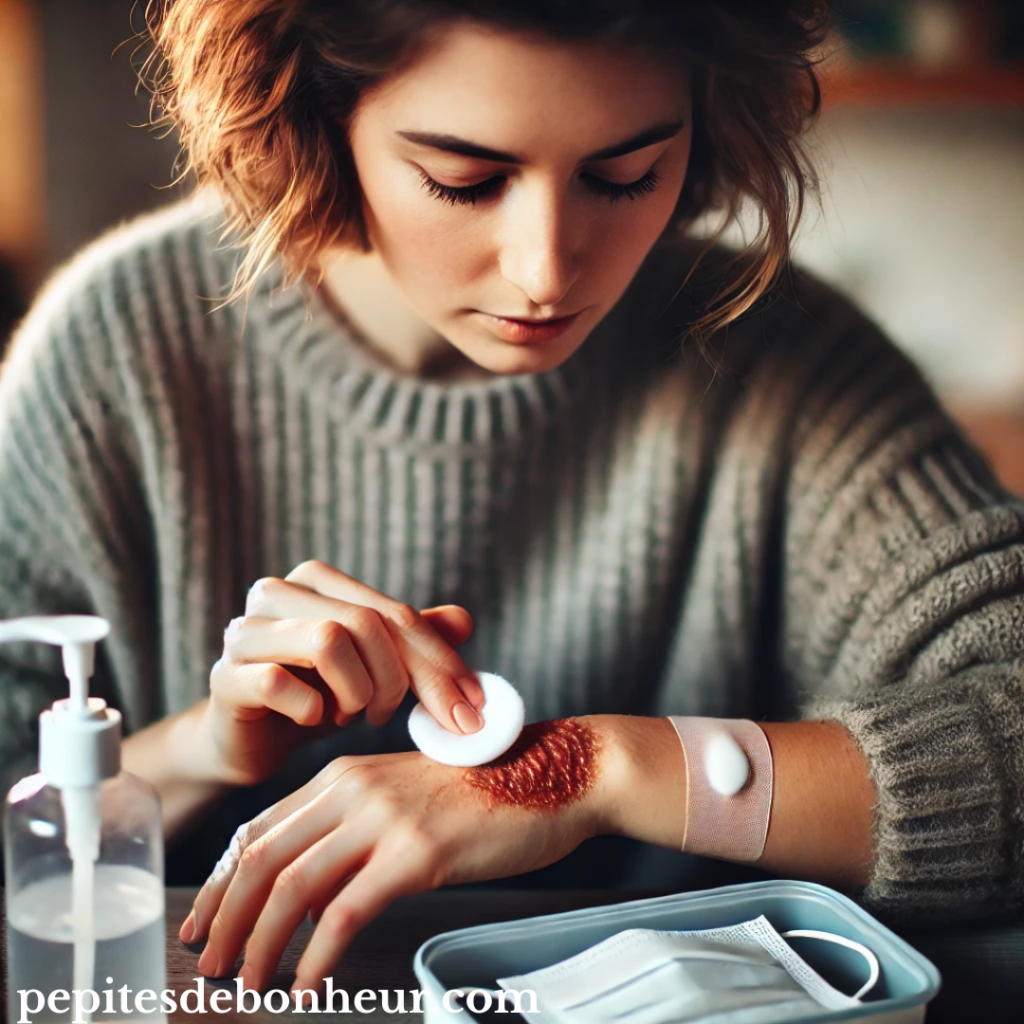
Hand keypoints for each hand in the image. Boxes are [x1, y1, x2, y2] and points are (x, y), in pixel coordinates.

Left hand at [180, 718, 613, 999]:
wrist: (553, 772)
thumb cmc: (484, 790)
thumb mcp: (404, 797)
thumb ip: (353, 830)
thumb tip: (307, 892)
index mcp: (344, 774)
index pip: (259, 829)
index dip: (222, 880)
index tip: (202, 919)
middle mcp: (353, 789)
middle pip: (263, 858)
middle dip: (225, 917)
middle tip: (208, 962)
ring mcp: (385, 818)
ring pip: (294, 888)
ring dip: (260, 943)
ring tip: (248, 983)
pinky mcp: (417, 852)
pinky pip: (345, 913)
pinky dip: (316, 957)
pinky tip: (307, 986)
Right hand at [200, 560, 485, 786]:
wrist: (248, 741)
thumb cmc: (316, 693)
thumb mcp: (374, 667)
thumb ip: (414, 640)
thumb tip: (464, 621)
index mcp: (317, 580)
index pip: (395, 613)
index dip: (440, 661)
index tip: (471, 708)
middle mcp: (277, 592)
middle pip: (366, 623)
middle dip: (402, 680)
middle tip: (399, 717)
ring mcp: (245, 631)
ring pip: (328, 639)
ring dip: (355, 691)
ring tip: (351, 712)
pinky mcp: (225, 675)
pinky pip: (280, 682)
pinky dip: (311, 709)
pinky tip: (313, 719)